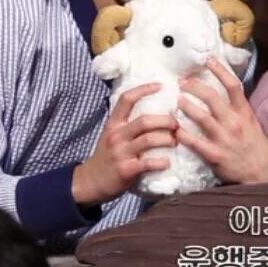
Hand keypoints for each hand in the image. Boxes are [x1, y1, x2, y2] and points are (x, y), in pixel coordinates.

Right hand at [72, 83, 177, 205]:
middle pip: (145, 121)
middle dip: (166, 121)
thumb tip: (154, 111)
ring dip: (167, 139)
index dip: (144, 89)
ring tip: (175, 141)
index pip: (127, 99)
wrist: (90, 181)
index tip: (161, 85)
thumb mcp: (112, 134)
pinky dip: (161, 162)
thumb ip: (128, 124)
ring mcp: (121, 152)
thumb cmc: (107, 156)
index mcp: (114, 123)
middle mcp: (117, 135)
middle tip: (177, 124)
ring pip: (149, 140)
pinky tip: (168, 162)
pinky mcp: (126, 170)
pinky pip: (148, 163)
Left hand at [176, 57, 267, 184]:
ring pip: (201, 117)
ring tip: (177, 100)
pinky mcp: (214, 155)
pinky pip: (194, 142)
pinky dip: (182, 133)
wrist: (260, 175)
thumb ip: (237, 106)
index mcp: (244, 112)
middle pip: (211, 97)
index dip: (220, 70)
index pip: (233, 85)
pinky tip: (174, 128)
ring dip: (186, 106)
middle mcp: (234, 123)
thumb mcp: (251, 122)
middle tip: (182, 82)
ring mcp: (223, 139)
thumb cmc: (254, 146)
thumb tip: (224, 86)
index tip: (208, 59)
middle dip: (194, 86)